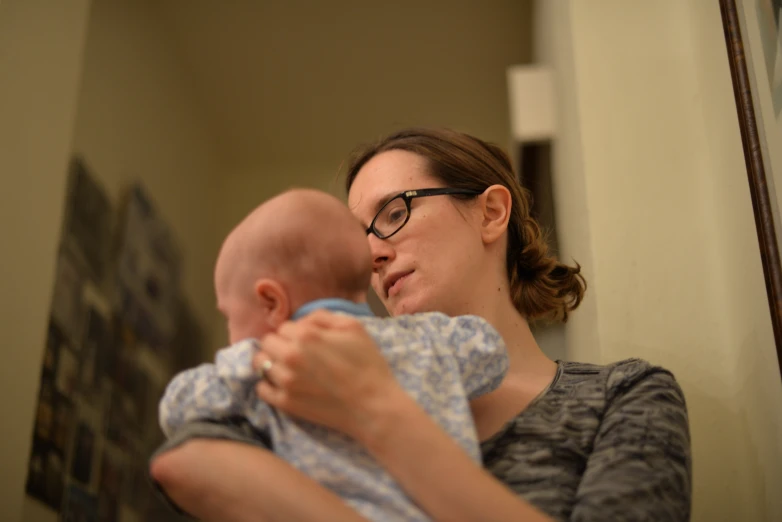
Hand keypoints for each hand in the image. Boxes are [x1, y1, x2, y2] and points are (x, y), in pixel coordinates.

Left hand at [254, 310, 401, 441]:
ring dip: (272, 362)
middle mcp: (290, 356)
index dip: (296, 332)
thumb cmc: (367, 364)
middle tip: (297, 354)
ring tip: (288, 368)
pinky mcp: (285, 403)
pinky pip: (261, 389)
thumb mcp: (353, 327)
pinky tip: (283, 384)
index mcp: (305, 335)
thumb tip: (302, 321)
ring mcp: (285, 381)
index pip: (284, 327)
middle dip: (280, 344)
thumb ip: (323, 317)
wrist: (373, 406)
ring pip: (260, 363)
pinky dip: (268, 384)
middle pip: (267, 342)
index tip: (308, 342)